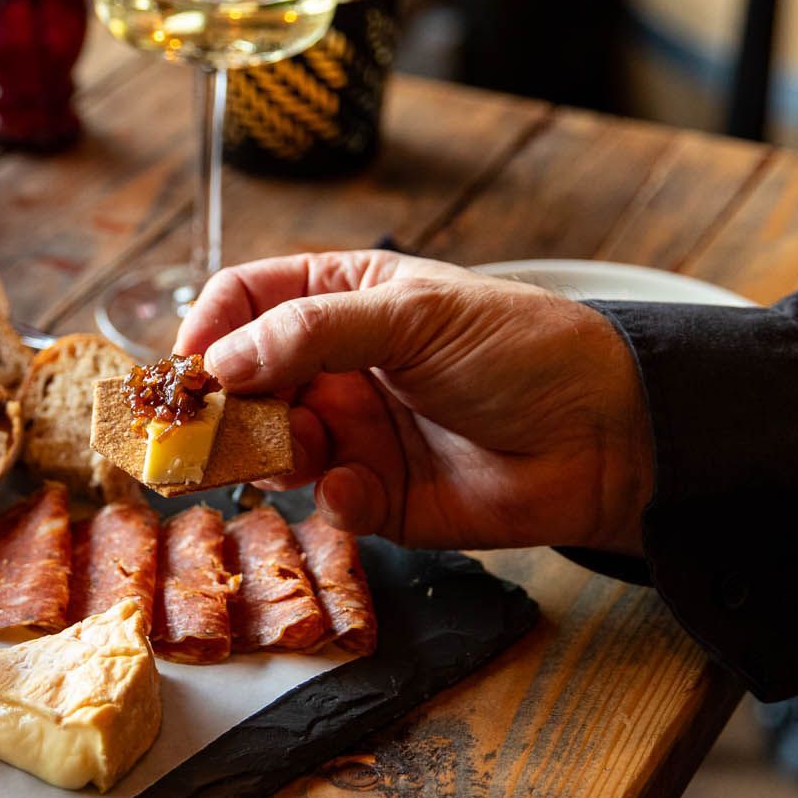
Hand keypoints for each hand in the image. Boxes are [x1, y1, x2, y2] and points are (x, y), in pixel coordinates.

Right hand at [173, 250, 652, 552]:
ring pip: (271, 447)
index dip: (208, 329)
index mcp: (342, 297)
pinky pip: (325, 501)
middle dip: (216, 407)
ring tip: (273, 458)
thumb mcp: (413, 314)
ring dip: (262, 454)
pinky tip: (355, 489)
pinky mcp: (377, 496)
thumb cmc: (523, 349)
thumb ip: (310, 332)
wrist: (609, 434)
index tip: (188, 368)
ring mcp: (353, 431)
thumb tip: (219, 361)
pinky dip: (329, 498)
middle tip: (190, 434)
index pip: (245, 301)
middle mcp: (336, 364)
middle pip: (242, 381)